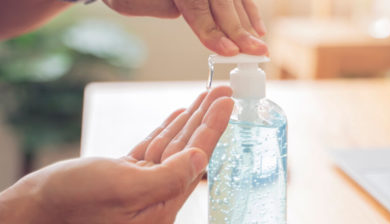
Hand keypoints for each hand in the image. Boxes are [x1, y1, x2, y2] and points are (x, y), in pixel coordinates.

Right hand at [0, 86, 233, 223]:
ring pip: (171, 147)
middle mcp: (155, 198)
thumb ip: (169, 177)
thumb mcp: (124, 190)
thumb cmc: (71, 204)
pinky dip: (165, 131)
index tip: (227, 102)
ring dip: (188, 121)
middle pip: (188, 150)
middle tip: (223, 92)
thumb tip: (201, 158)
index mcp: (161, 206)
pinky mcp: (123, 178)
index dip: (213, 127)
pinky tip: (177, 116)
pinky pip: (152, 151)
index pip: (195, 158)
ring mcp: (139, 187)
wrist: (31, 213)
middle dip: (206, 119)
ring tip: (206, 97)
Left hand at [102, 0, 266, 55]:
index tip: (230, 52)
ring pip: (234, 0)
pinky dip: (249, 11)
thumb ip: (161, 8)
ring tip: (260, 46)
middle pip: (223, 5)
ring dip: (248, 24)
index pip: (199, 10)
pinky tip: (258, 28)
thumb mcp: (129, 1)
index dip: (215, 33)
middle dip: (240, 31)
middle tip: (257, 53)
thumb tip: (188, 18)